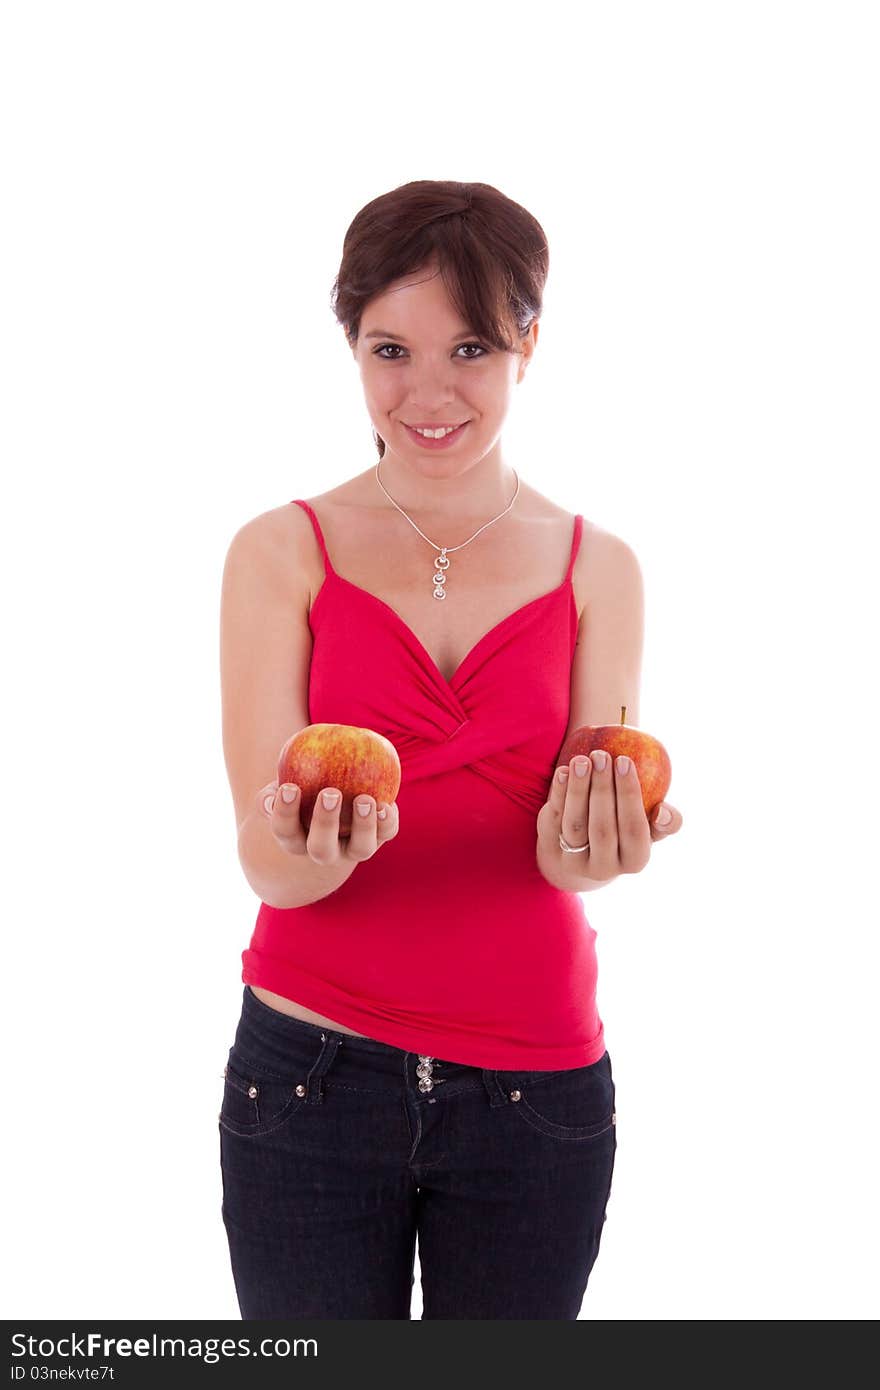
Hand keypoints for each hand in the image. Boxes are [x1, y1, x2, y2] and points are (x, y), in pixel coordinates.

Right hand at [255, 780, 399, 864]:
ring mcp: (352, 848)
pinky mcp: (377, 837)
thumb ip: (273, 792)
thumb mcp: (280, 791)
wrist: (331, 808)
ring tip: (365, 799)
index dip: (285, 813)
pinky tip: (387, 803)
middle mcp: (324, 850)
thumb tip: (273, 794)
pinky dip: (387, 821)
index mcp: (295, 839)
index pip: (285, 831)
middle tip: (330, 793)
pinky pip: (385, 832)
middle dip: (326, 823)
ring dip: (364, 826)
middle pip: (322, 849)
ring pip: (360, 848)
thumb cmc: (299, 793)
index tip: (289, 787)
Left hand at [536, 751, 682, 884]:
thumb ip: (666, 821)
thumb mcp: (650, 828)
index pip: (634, 829)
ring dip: (577, 789)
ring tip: (582, 760)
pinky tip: (564, 771)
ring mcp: (574, 862)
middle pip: (603, 828)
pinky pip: (553, 820)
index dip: (629, 795)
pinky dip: (558, 794)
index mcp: (635, 861)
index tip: (625, 761)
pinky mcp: (551, 849)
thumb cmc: (626, 829)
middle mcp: (604, 868)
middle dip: (602, 789)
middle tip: (601, 756)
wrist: (585, 852)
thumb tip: (663, 811)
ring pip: (574, 825)